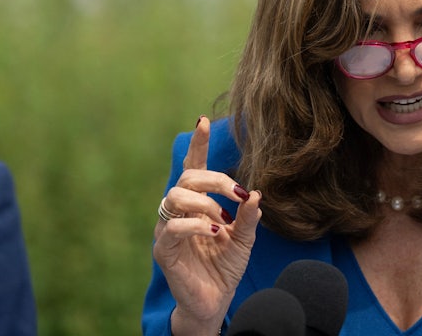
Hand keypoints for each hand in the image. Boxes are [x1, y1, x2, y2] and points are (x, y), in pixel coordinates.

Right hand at [152, 116, 261, 334]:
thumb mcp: (245, 239)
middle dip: (215, 179)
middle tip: (238, 194)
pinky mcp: (164, 250)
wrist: (215, 301)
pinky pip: (172, 228)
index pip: (194, 167)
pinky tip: (217, 231)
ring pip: (174, 196)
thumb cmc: (226, 266)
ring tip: (225, 220)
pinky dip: (196, 225)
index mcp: (197, 204)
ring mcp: (167, 229)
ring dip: (205, 203)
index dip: (198, 145)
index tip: (203, 121)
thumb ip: (250, 216)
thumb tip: (256, 194)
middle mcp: (178, 211)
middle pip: (187, 178)